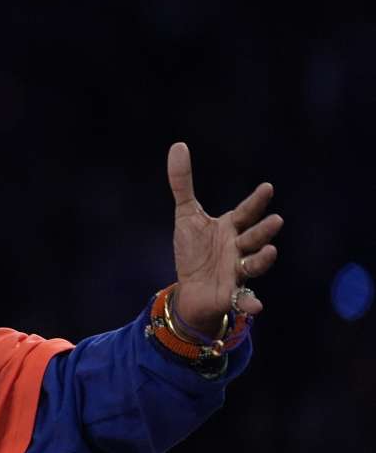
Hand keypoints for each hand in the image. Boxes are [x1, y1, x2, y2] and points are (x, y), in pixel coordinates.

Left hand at [166, 142, 282, 335]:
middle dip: (263, 230)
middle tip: (275, 220)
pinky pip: (244, 299)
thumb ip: (182, 183)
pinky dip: (250, 303)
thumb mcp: (186, 215)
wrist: (190, 289)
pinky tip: (256, 307)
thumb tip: (178, 145)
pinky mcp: (231, 294)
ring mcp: (238, 272)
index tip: (267, 188)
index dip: (256, 202)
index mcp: (231, 228)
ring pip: (254, 265)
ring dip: (263, 259)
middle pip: (254, 237)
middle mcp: (239, 249)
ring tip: (270, 251)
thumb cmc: (193, 250)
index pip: (245, 212)